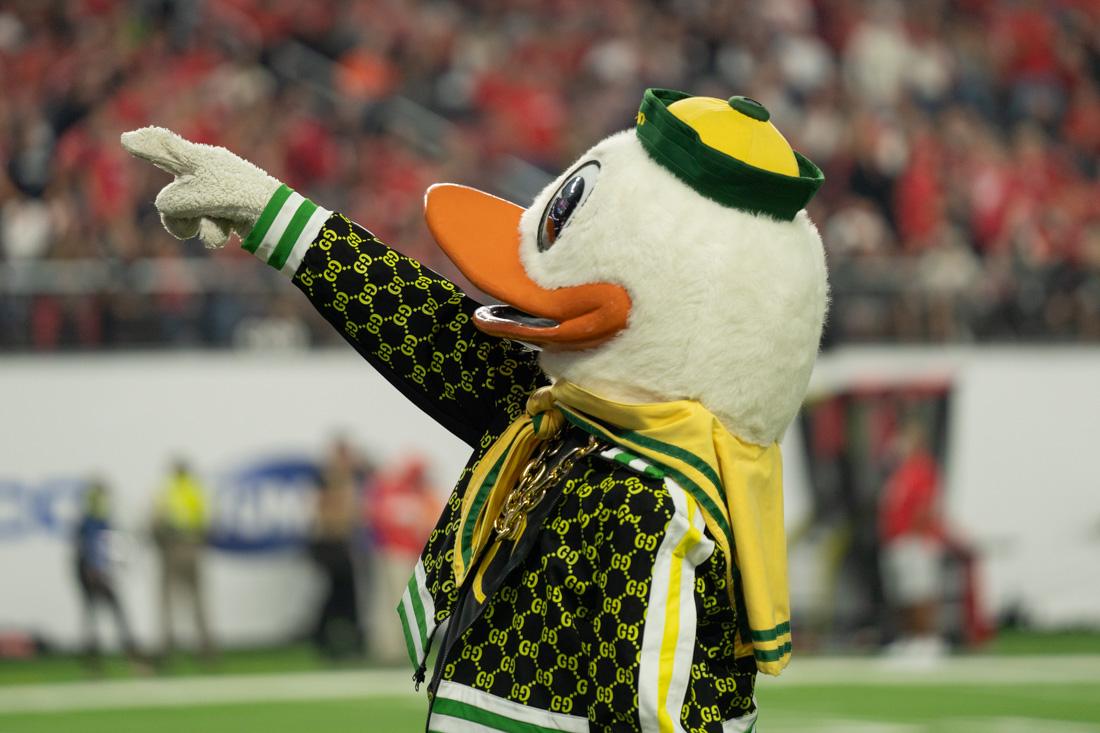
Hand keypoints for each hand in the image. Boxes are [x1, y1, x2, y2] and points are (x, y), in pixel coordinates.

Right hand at [121, 127, 281, 248]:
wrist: (276, 219)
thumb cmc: (236, 197)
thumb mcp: (196, 196)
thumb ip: (171, 203)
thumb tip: (168, 213)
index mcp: (200, 159)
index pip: (167, 148)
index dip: (147, 144)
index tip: (128, 140)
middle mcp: (205, 174)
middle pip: (173, 188)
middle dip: (174, 203)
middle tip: (142, 161)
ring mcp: (214, 197)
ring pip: (182, 215)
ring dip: (193, 223)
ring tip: (215, 221)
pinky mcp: (225, 217)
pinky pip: (205, 229)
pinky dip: (213, 233)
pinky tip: (228, 231)